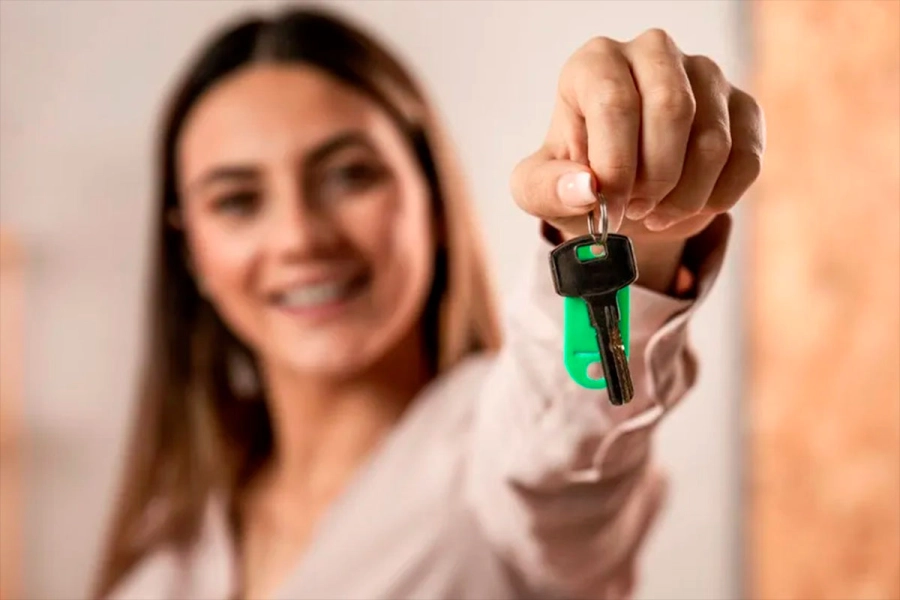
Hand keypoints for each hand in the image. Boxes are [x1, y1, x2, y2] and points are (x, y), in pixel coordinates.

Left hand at [511, 29, 764, 244]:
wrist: (624, 195)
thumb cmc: (579, 181)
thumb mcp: (540, 191)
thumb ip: (549, 189)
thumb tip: (587, 189)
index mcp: (595, 63)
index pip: (614, 102)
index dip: (614, 165)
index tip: (609, 206)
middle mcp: (652, 53)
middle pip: (673, 109)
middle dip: (655, 178)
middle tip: (636, 210)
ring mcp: (705, 75)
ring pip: (714, 139)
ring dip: (684, 197)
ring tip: (655, 213)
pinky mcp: (742, 106)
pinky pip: (745, 158)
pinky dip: (716, 198)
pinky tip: (688, 208)